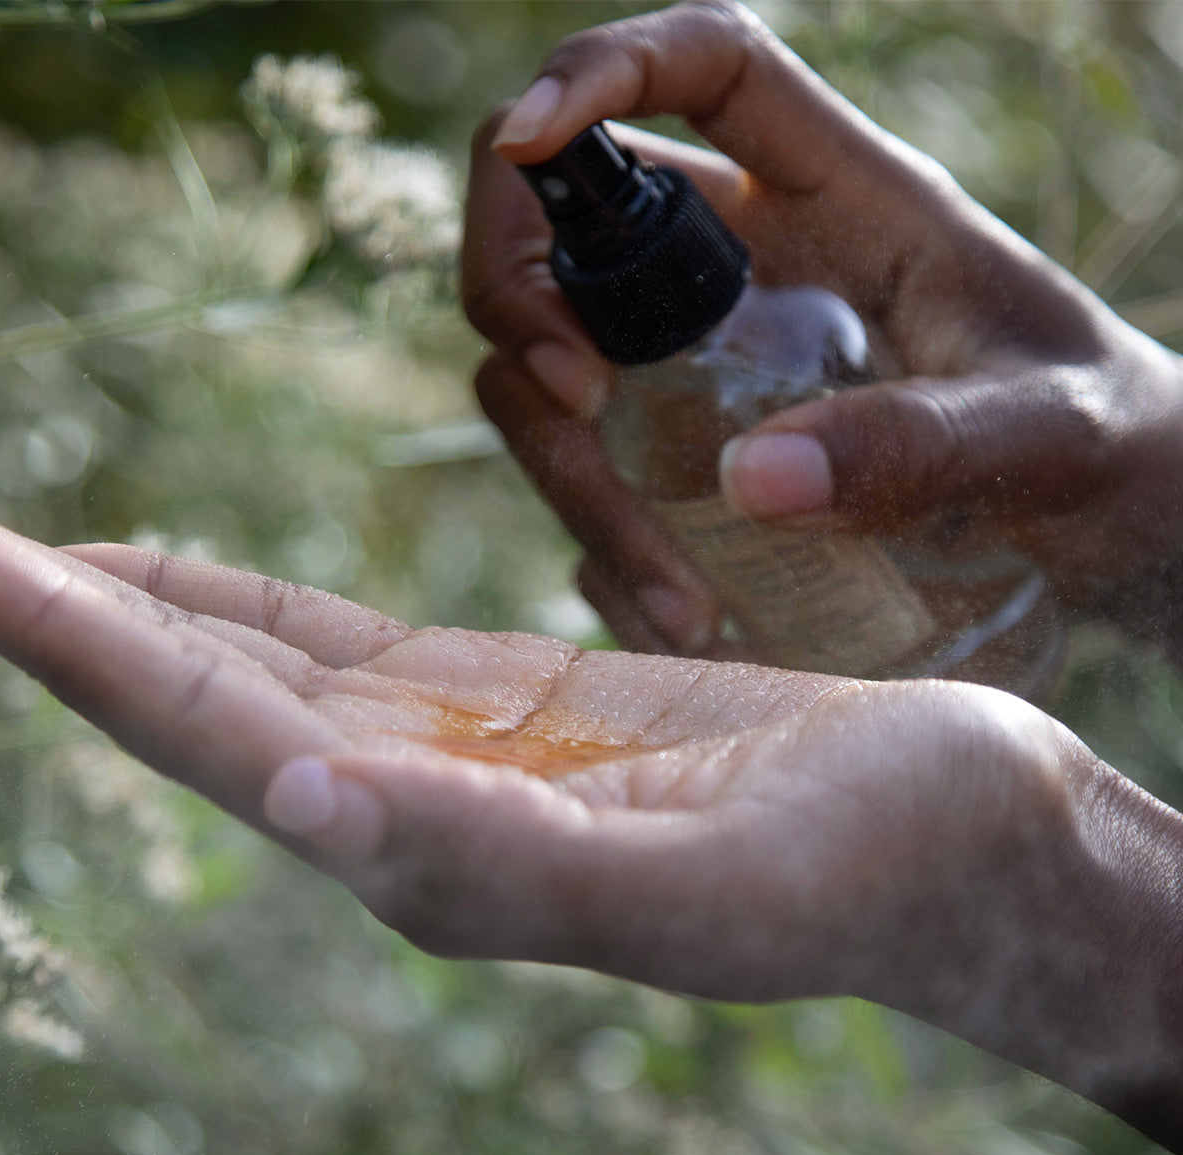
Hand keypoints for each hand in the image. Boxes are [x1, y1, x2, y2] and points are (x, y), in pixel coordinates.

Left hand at [0, 517, 1182, 1151]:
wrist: (963, 839)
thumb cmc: (872, 867)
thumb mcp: (703, 884)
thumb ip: (502, 864)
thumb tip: (303, 803)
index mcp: (444, 860)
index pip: (219, 740)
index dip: (82, 654)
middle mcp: (425, 812)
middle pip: (206, 704)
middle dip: (69, 623)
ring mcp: (468, 756)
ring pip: (263, 670)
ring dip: (140, 611)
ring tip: (29, 559)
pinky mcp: (523, 707)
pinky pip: (348, 646)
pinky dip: (252, 608)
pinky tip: (187, 584)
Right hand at [462, 0, 1182, 658]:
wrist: (1095, 525)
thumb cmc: (1094, 441)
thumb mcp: (1042, 432)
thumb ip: (923, 444)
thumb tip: (753, 482)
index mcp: (839, 199)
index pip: (702, 71)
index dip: (597, 74)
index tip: (532, 144)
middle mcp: (742, 271)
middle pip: (563, 232)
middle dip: (525, 302)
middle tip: (580, 405)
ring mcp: (694, 370)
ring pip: (551, 376)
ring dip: (572, 474)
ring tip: (684, 603)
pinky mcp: (681, 461)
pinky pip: (594, 484)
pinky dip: (610, 552)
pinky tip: (686, 617)